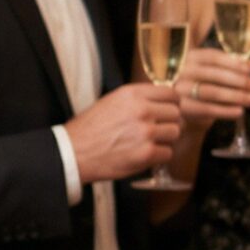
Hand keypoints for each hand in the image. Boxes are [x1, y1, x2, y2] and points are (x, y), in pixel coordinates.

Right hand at [64, 83, 181, 183]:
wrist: (72, 152)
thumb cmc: (89, 128)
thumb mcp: (111, 101)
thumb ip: (137, 99)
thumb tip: (162, 101)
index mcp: (132, 94)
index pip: (171, 93)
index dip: (173, 103)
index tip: (169, 109)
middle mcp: (142, 110)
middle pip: (176, 113)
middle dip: (169, 122)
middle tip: (158, 129)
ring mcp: (145, 132)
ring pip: (175, 133)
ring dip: (166, 139)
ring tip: (150, 142)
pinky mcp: (146, 153)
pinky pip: (168, 153)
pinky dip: (160, 156)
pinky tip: (146, 154)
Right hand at [175, 50, 249, 128]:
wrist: (190, 104)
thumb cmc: (208, 82)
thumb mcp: (218, 70)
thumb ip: (234, 66)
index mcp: (192, 57)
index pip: (213, 57)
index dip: (233, 63)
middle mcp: (184, 72)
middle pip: (213, 75)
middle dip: (238, 81)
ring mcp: (182, 90)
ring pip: (211, 92)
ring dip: (235, 96)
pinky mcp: (185, 108)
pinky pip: (208, 109)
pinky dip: (227, 111)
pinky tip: (240, 111)